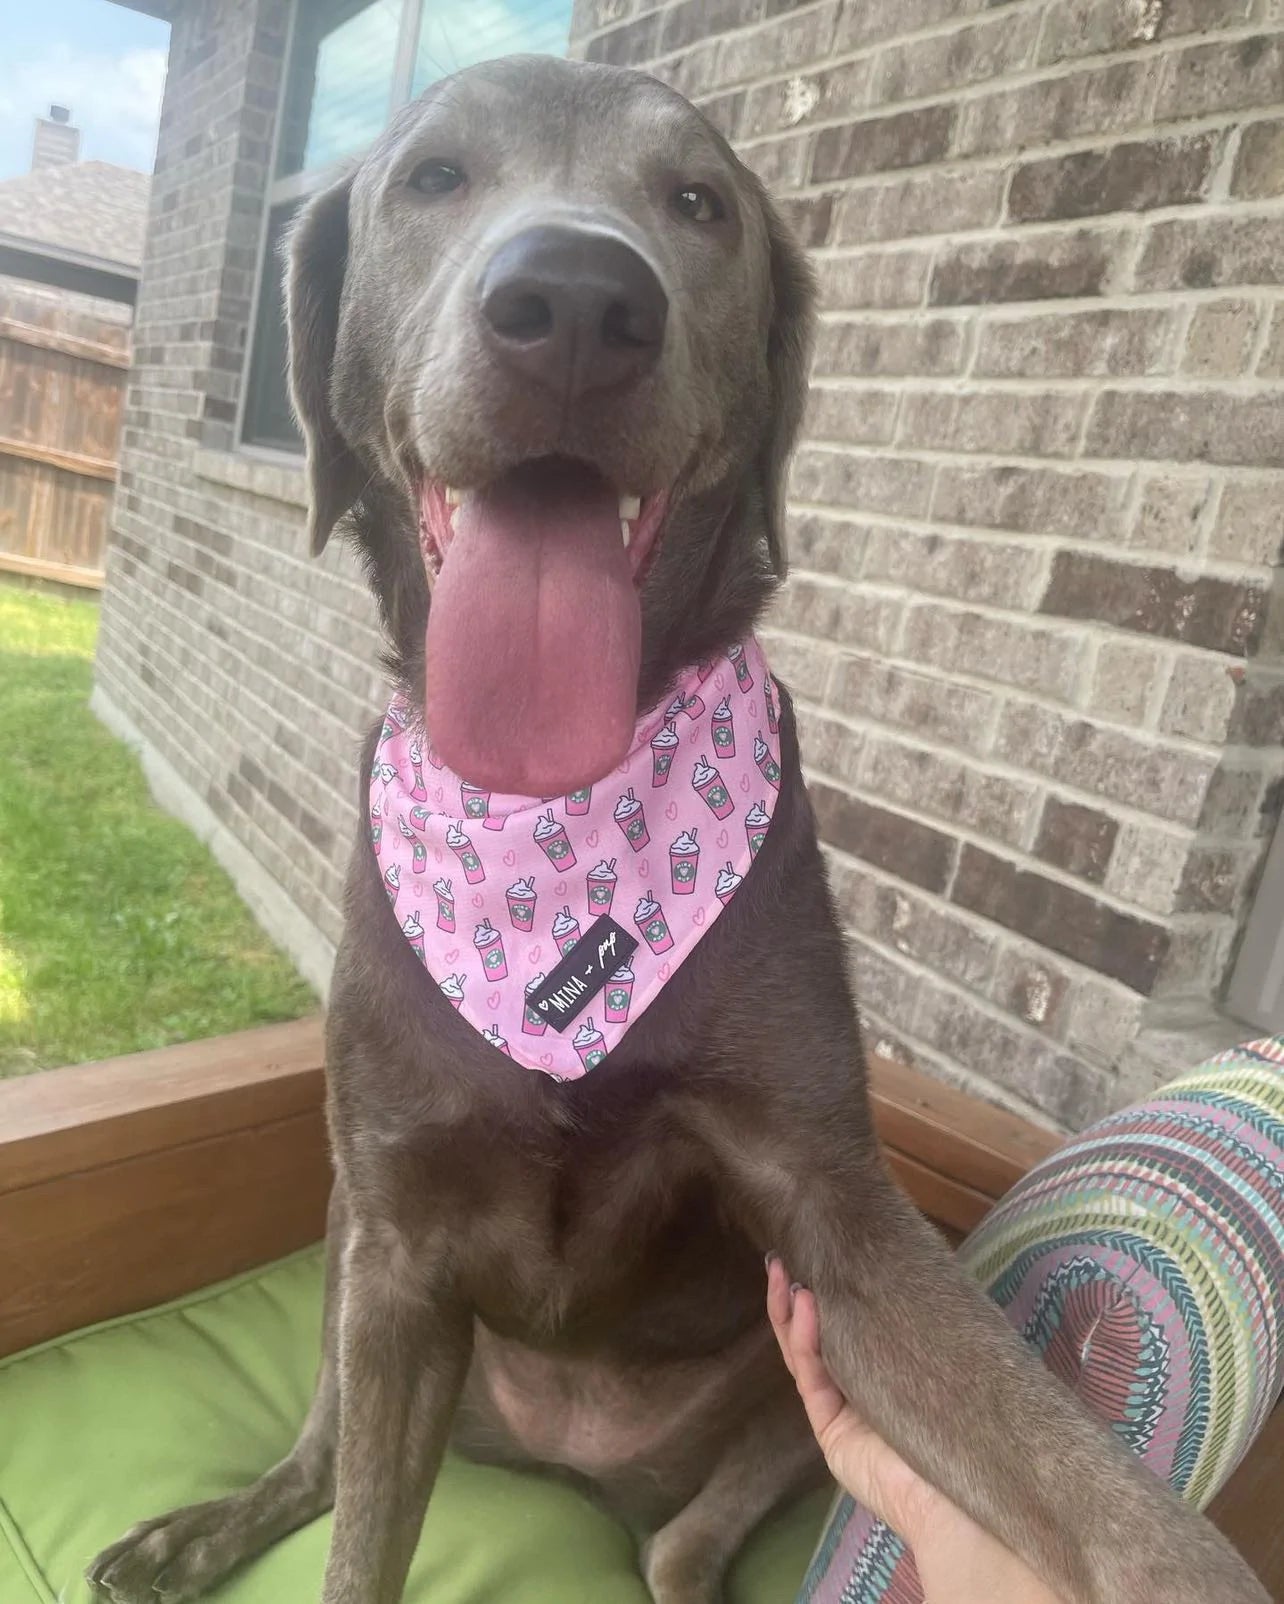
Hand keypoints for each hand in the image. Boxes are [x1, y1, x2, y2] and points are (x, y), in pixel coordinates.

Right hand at [767, 1255, 1065, 1603]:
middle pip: (818, 1337)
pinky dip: (805, 1337)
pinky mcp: (829, 1428)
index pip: (849, 1328)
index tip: (819, 1257)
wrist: (955, 1492)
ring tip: (781, 1272)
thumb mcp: (936, 1365)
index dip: (830, 1293)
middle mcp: (860, 1391)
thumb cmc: (961, 1423)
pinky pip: (812, 1375)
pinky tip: (804, 1304)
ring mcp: (841, 1411)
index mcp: (886, 1374)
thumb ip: (915, 1330)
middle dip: (795, 1297)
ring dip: (789, 1310)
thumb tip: (917, 1273)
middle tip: (781, 1259)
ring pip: (806, 1352)